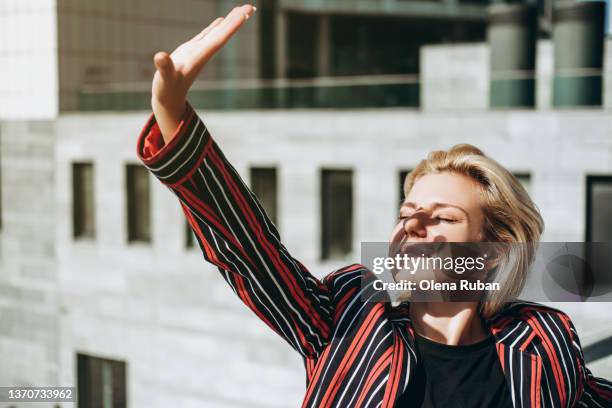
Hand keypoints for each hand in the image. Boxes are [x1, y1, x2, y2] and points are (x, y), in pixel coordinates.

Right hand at [151, 4, 255, 142]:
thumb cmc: (167, 90)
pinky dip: (215, 27)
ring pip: (218, 32)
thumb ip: (164, 68)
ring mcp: (198, 50)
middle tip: (251, 6)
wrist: (168, 100)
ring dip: (230, 21)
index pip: (220, 38)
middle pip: (224, 33)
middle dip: (237, 20)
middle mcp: (203, 52)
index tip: (245, 14)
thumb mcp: (165, 78)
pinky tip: (222, 20)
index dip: (232, 26)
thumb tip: (161, 57)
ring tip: (241, 9)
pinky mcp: (191, 50)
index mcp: (200, 56)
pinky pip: (207, 35)